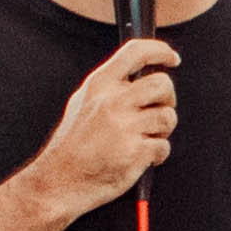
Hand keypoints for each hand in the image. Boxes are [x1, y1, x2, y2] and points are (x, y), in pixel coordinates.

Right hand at [29, 35, 178, 219]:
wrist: (59, 180)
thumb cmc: (72, 145)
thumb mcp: (83, 103)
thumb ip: (110, 88)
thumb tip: (139, 76)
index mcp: (99, 85)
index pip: (137, 52)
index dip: (161, 51)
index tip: (172, 58)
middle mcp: (113, 102)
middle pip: (163, 84)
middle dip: (168, 99)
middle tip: (157, 112)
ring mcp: (125, 127)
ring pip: (168, 116)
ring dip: (162, 130)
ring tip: (144, 138)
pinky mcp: (135, 151)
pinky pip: (163, 146)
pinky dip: (157, 154)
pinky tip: (141, 157)